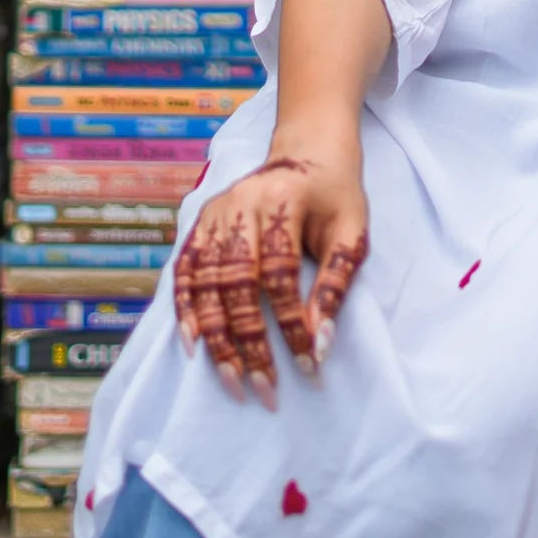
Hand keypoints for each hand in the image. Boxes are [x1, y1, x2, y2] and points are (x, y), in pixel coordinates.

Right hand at [172, 128, 368, 409]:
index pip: (282, 276)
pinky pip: (186, 270)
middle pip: (238, 286)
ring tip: (232, 381)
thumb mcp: (352, 230)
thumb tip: (321, 344)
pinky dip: (186, 308)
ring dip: (218, 338)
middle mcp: (240, 206)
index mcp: (282, 202)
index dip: (294, 325)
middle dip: (251, 343)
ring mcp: (215, 213)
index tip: (307, 367)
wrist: (308, 147)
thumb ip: (336, 284)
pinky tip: (192, 344)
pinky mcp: (203, 220)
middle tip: (264, 390)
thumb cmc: (336, 192)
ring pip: (208, 285)